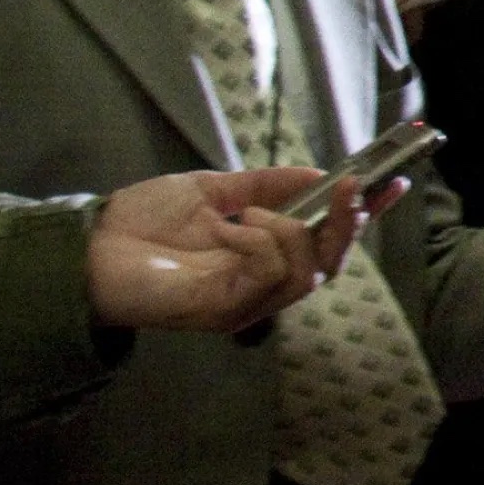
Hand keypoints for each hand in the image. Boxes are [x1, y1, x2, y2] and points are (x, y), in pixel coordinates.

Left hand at [86, 168, 381, 332]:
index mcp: (263, 255)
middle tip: (349, 186)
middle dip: (348, 223)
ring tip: (244, 214)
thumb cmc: (142, 223)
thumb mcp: (214, 188)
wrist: (89, 248)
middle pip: (332, 263)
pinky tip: (227, 230)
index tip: (394, 182)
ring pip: (308, 272)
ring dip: (288, 232)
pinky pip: (270, 274)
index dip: (365, 215)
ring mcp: (246, 302)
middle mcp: (260, 284)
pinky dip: (258, 241)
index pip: (328, 240)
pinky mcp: (227, 311)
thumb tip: (319, 173)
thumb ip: (266, 184)